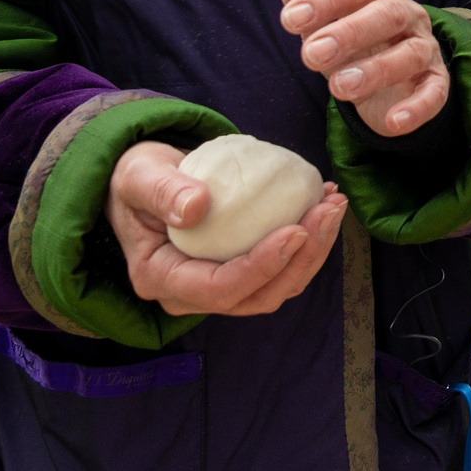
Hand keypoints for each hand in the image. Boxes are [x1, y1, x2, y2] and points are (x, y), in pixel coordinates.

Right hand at [104, 138, 344, 316]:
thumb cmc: (137, 177)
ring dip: (313, 251)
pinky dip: (308, 241)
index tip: (295, 231)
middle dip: (301, 259)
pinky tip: (323, 205)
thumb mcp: (139, 175)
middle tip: (328, 210)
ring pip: (277, 286)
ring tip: (333, 205)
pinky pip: (280, 268)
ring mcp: (216, 286)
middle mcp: (189, 294)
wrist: (145, 181)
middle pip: (257, 295)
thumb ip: (162, 190)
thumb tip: (196, 208)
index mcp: (160, 278)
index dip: (260, 267)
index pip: (218, 289)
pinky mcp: (239, 272)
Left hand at [278, 0, 449, 135]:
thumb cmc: (352, 44)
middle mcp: (408, 15)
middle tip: (311, 54)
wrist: (386, 81)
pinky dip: (417, 108)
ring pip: (410, 54)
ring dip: (376, 70)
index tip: (290, 19)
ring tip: (338, 88)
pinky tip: (393, 122)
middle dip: (349, 32)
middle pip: (387, 15)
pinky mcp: (436, 82)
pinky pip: (434, 93)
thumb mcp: (324, 23)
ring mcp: (425, 48)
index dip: (324, 0)